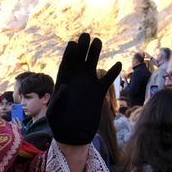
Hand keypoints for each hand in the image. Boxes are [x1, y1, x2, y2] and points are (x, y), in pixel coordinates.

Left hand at [46, 32, 122, 146]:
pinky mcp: (99, 92)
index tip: (73, 45)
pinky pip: (107, 79)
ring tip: (97, 41)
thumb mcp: (54, 114)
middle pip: (80, 58)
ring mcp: (88, 84)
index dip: (69, 52)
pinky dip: (112, 71)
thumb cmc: (58, 125)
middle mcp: (76, 79)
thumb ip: (57, 101)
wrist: (73, 136)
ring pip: (93, 63)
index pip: (66, 62)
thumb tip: (64, 87)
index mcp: (63, 80)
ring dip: (95, 52)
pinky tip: (117, 63)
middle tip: (86, 36)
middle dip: (82, 46)